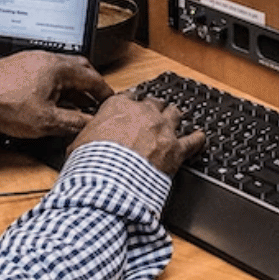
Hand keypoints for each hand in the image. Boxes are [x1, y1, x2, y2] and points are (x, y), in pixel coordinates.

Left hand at [0, 51, 113, 138]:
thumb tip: (90, 125)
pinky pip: (45, 73)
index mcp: (57, 67)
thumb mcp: (46, 121)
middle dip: (89, 86)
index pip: (92, 76)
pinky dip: (54, 86)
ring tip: (73, 106)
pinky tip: (49, 101)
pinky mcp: (18, 66)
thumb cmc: (4, 104)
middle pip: (78, 68)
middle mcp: (45, 58)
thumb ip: (73, 122)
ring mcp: (30, 60)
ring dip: (70, 87)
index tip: (109, 101)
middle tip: (94, 101)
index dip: (104, 92)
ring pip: (60, 71)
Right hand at [67, 89, 205, 176]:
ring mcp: (162, 130)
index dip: (131, 104)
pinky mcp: (175, 150)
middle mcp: (143, 113)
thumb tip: (82, 144)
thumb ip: (88, 136)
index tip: (131, 107)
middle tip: (153, 115)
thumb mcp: (78, 144)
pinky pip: (193, 141)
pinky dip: (198, 139)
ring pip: (175, 113)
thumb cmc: (91, 163)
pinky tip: (200, 138)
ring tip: (176, 118)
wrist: (108, 182)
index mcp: (118, 107)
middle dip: (154, 108)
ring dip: (175, 117)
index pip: (129, 97)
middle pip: (154, 102)